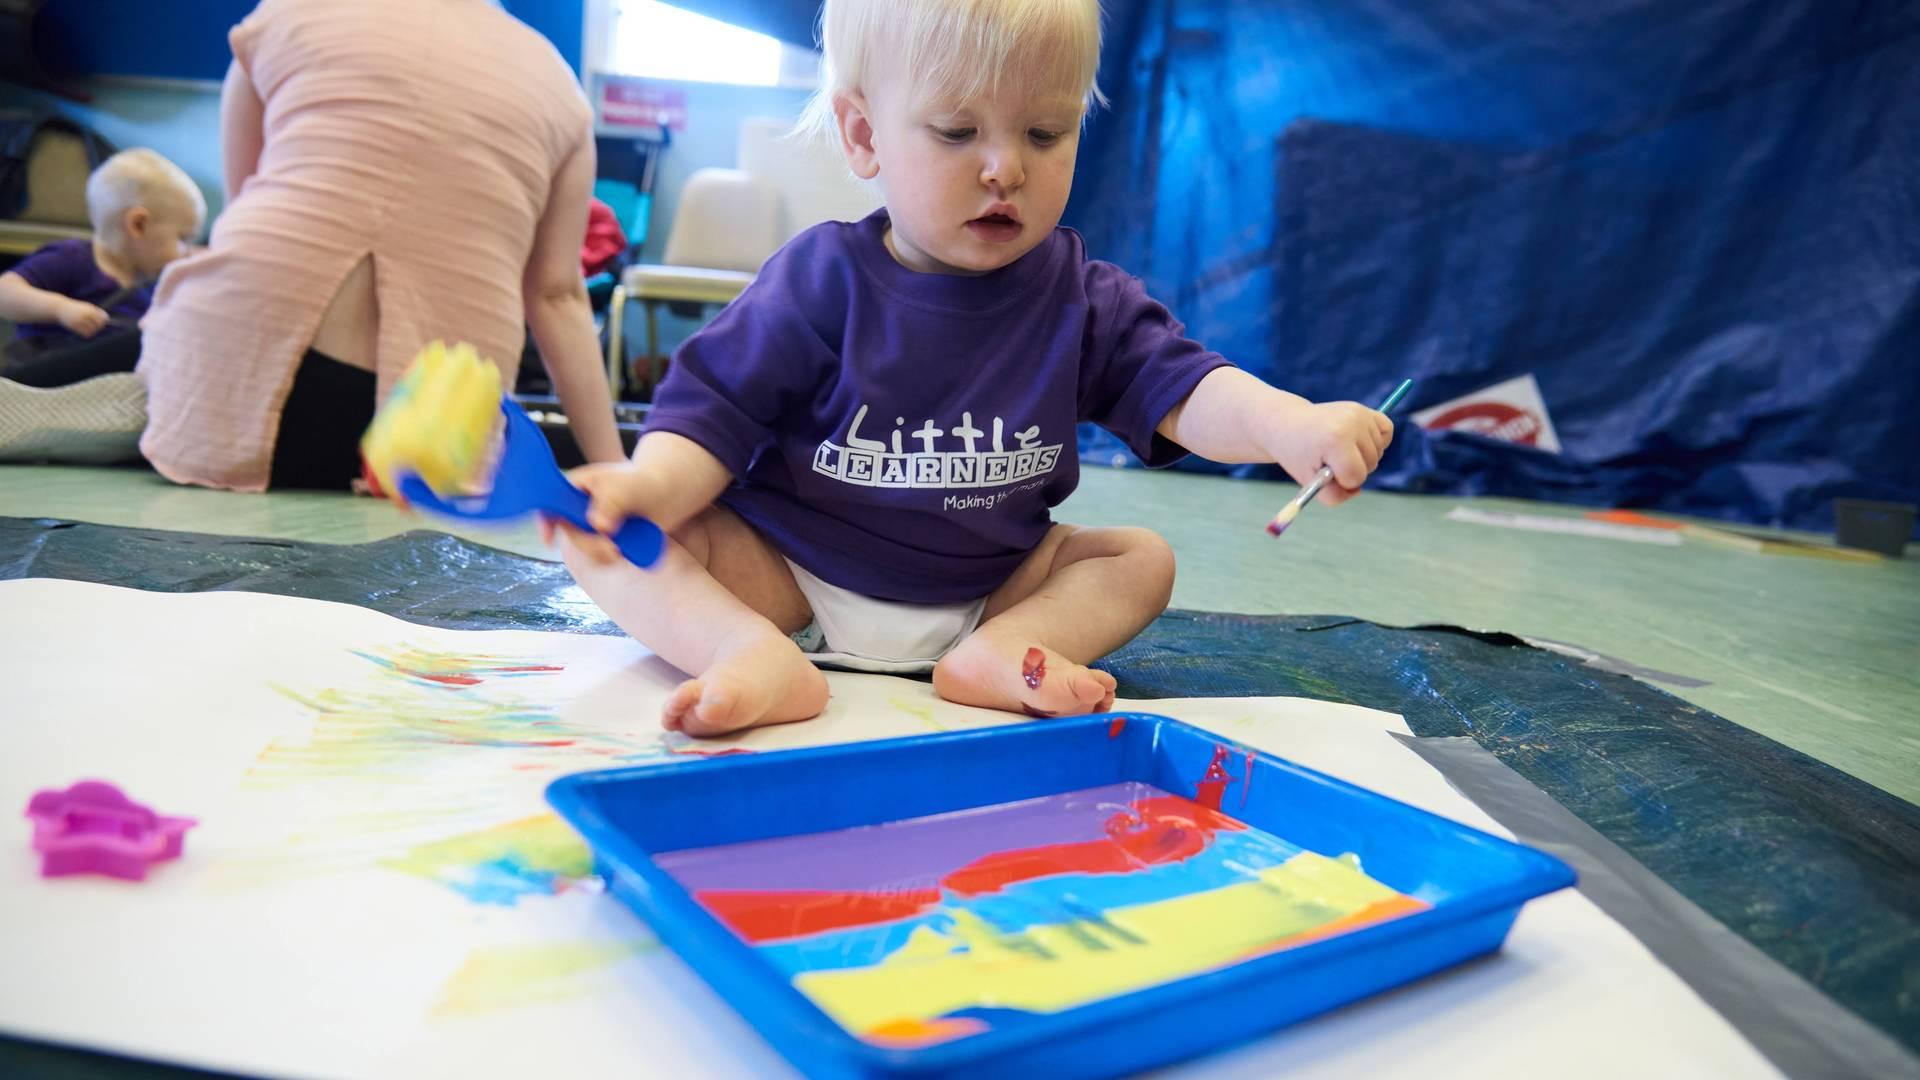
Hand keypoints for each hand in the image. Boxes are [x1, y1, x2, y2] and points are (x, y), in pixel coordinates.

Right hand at [57, 300, 109, 337]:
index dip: (104, 321)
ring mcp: (79, 320)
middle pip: (99, 325)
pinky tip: (83, 332)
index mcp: (90, 309)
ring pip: (93, 330)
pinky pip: (85, 333)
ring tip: (88, 329)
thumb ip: (96, 312)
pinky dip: (86, 334)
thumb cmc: (75, 308)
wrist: (59, 308)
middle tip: (94, 327)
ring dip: (92, 332)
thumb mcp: (86, 307)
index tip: (101, 323)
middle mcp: (85, 314)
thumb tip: (108, 320)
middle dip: (99, 327)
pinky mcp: (73, 325)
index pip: (103, 317)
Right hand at [543, 461, 664, 564]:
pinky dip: (612, 557)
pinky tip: (625, 549)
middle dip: (589, 544)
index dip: (545, 522)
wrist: (665, 493)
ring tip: (621, 548)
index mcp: (576, 488)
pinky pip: (600, 557)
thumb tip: (600, 528)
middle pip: (570, 533)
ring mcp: (592, 526)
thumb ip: (610, 505)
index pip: (551, 504)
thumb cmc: (641, 482)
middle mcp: (579, 508)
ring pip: (585, 549)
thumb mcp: (624, 488)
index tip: (550, 540)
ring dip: (601, 553)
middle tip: (613, 547)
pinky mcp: (605, 540)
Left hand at [1269, 401, 1394, 505]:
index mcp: (1335, 441)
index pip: (1356, 477)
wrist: (1288, 424)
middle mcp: (1351, 423)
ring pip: (1378, 452)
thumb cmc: (1298, 455)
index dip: (1342, 481)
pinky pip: (1387, 431)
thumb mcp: (1309, 482)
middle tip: (1329, 459)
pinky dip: (1377, 441)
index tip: (1325, 470)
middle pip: (1370, 465)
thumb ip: (1335, 497)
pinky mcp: (1365, 409)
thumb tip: (1357, 489)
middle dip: (1352, 470)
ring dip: (1362, 457)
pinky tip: (1356, 440)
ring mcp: (1359, 413)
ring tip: (1338, 449)